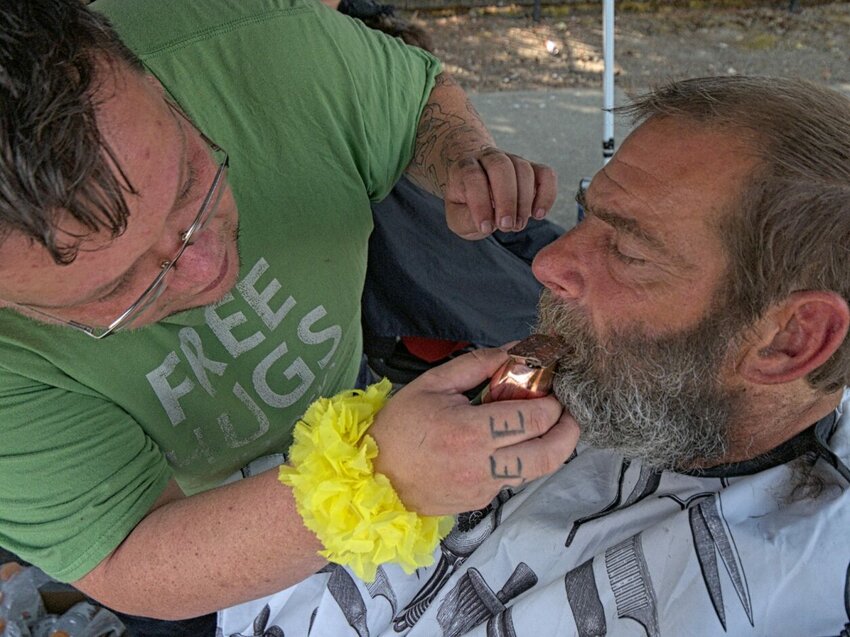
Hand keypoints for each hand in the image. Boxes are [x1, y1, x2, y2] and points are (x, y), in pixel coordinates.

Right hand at [369, 347, 579, 515]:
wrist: (371, 478)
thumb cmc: (398, 428)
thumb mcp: (432, 384)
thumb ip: (477, 364)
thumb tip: (516, 350)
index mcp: (471, 432)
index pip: (534, 417)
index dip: (553, 400)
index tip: (554, 385)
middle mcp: (484, 465)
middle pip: (551, 454)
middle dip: (570, 429)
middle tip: (569, 409)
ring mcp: (485, 488)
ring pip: (540, 471)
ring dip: (555, 446)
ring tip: (550, 423)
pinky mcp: (481, 500)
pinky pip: (517, 478)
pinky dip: (527, 458)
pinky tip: (518, 440)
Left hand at [444, 149, 557, 239]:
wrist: (475, 184)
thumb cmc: (465, 203)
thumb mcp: (456, 217)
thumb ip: (466, 220)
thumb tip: (488, 223)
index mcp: (465, 168)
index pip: (473, 177)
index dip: (481, 204)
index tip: (485, 228)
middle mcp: (488, 158)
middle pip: (501, 167)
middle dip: (506, 200)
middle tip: (506, 226)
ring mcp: (512, 160)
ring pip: (524, 170)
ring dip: (524, 202)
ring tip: (517, 226)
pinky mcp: (531, 168)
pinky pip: (545, 174)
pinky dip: (546, 195)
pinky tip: (538, 215)